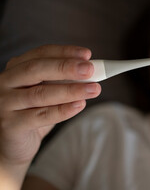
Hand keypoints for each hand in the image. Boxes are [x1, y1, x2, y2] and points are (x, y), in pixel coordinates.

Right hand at [0, 45, 100, 167]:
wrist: (14, 144)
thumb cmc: (34, 112)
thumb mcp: (48, 92)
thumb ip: (63, 80)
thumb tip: (92, 71)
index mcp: (16, 68)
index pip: (40, 54)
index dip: (65, 52)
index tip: (87, 54)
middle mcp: (5, 82)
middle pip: (36, 70)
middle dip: (66, 68)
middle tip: (90, 70)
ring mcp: (4, 103)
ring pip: (40, 94)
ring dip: (71, 90)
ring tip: (94, 89)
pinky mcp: (10, 125)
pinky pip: (40, 116)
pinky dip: (63, 110)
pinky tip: (80, 105)